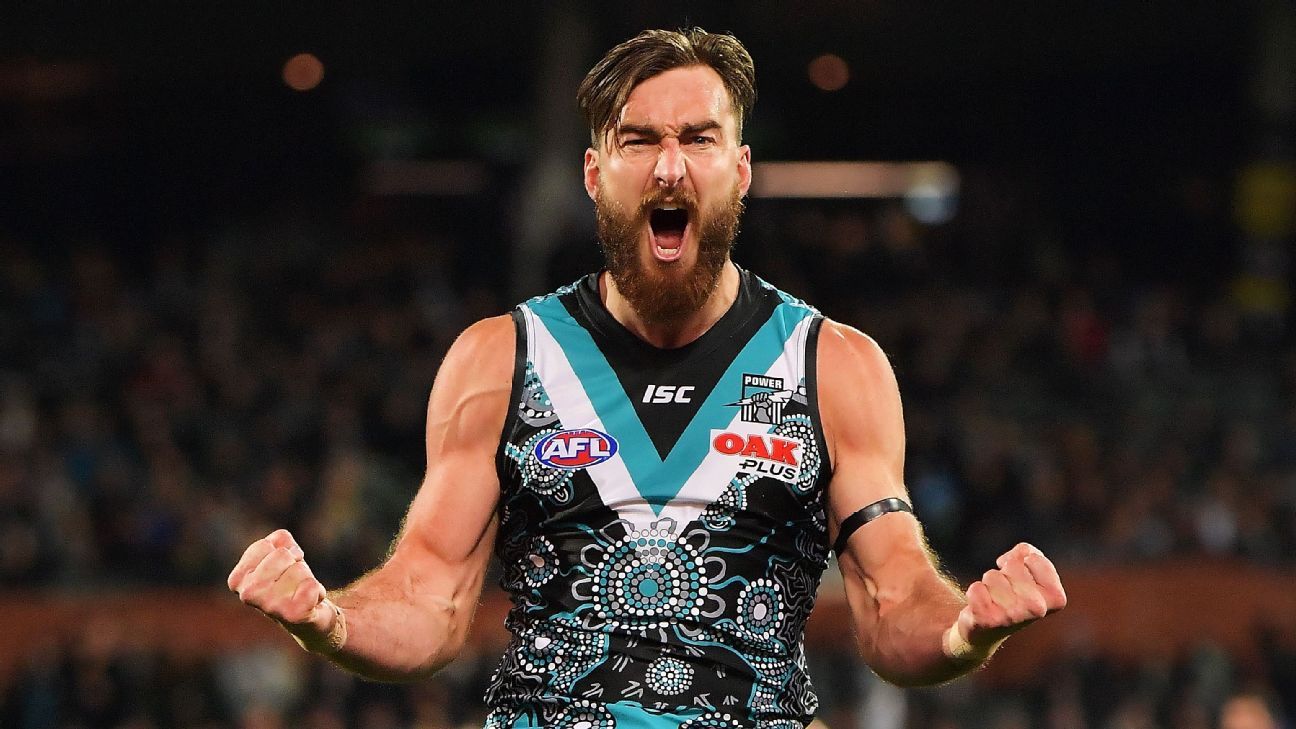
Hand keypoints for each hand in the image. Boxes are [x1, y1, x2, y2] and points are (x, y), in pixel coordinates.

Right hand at [227, 529, 338, 646]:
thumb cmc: (291, 581)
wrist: (309, 617)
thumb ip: (280, 540)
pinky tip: (312, 602)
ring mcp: (269, 606)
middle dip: (295, 563)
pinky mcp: (293, 615)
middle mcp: (247, 595)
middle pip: (282, 555)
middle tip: (294, 582)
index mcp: (238, 579)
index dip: (282, 551)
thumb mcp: (280, 552)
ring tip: (301, 592)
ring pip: (299, 569)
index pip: (264, 545)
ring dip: (307, 577)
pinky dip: (318, 590)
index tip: (283, 567)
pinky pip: (312, 586)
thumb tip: (289, 551)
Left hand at [947, 542, 1066, 657]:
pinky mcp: (988, 621)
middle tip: (1006, 589)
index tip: (1022, 577)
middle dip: (1004, 572)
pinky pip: (976, 589)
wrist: (987, 630)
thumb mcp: (1027, 572)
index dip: (1022, 561)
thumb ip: (1029, 553)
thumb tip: (1022, 552)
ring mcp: (1013, 616)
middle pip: (1012, 566)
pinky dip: (975, 592)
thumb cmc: (1011, 595)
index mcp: (1055, 598)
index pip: (1033, 558)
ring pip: (992, 576)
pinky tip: (981, 606)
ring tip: (994, 598)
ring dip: (989, 583)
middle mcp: (1037, 609)